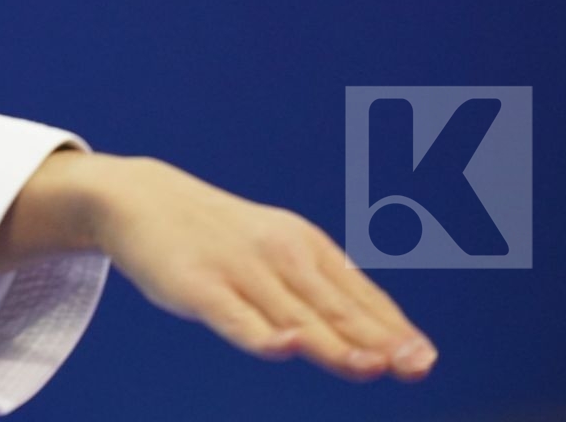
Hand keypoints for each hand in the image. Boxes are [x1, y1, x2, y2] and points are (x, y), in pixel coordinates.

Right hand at [81, 154, 438, 381]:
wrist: (141, 198)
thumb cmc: (219, 237)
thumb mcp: (275, 253)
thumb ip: (318, 295)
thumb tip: (378, 343)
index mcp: (303, 245)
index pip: (357, 294)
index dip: (392, 329)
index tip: (423, 359)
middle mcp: (278, 254)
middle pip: (334, 306)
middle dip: (377, 339)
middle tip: (414, 367)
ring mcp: (238, 269)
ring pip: (293, 315)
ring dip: (333, 343)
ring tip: (370, 367)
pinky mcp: (198, 286)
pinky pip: (234, 314)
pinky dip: (259, 332)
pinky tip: (284, 346)